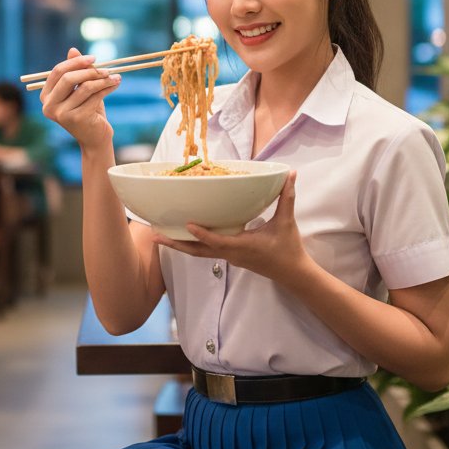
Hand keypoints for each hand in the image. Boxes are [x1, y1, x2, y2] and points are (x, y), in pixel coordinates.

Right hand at [39, 47, 120, 152]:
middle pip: (68, 78)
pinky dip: (107, 88)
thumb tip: (72, 49)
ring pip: (85, 87)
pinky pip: (95, 96)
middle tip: (106, 69)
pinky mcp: (76, 119)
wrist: (95, 138)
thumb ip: (75, 71)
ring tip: (115, 77)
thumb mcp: (80, 89)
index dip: (76, 62)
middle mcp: (49, 106)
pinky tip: (115, 84)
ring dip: (102, 80)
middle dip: (89, 71)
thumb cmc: (88, 110)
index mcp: (46, 96)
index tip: (93, 58)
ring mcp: (62, 114)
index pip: (58, 72)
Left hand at [152, 172, 313, 291]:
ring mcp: (229, 257)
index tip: (187, 225)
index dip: (203, 234)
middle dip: (176, 244)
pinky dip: (191, 245)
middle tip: (155, 236)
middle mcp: (231, 254)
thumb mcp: (286, 222)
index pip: (218, 241)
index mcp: (243, 246)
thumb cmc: (288, 248)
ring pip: (199, 253)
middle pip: (198, 251)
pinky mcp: (229, 257)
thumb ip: (287, 198)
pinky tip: (181, 236)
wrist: (292, 273)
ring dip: (179, 245)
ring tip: (159, 236)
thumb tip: (291, 174)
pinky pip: (206, 251)